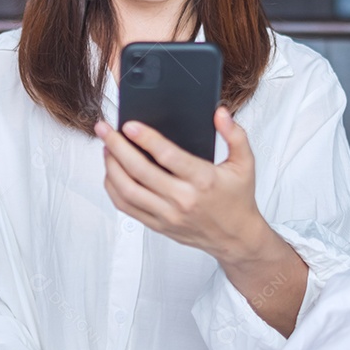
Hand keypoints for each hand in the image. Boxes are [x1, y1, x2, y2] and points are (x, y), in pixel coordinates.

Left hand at [95, 107, 270, 263]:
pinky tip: (111, 172)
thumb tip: (220, 113)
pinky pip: (126, 207)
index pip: (168, 157)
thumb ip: (234, 135)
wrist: (236, 237)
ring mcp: (167, 215)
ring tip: (106, 147)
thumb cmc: (238, 198)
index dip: (146, 139)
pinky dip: (113, 188)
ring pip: (128, 191)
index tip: (129, 124)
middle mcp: (182, 199)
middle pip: (140, 171)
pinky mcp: (158, 225)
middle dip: (117, 147)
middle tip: (105, 129)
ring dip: (111, 167)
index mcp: (203, 180)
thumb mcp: (245, 163)